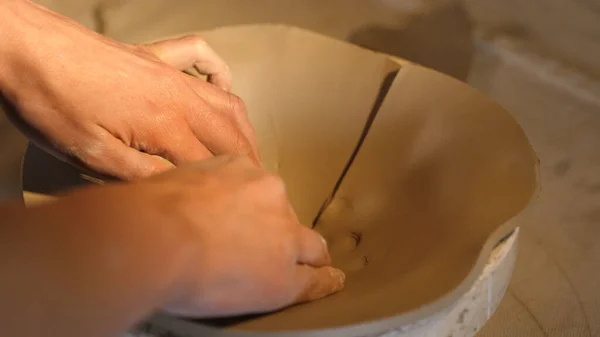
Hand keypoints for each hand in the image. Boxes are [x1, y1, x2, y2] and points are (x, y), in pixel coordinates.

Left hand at [0, 0, 259, 179]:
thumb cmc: (50, 102)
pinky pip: (202, 57)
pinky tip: (224, 83)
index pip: (211, 164)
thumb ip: (141, 176)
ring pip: (227, 101)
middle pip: (231, 134)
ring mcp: (171, 71)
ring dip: (243, 129)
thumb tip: (178, 192)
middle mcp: (180, 95)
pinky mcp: (156, 56)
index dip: (226, 190)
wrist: (25, 48)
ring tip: (250, 153)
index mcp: (165, 123)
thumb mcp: (90, 154)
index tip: (235, 210)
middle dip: (248, 164)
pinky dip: (220, 72)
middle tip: (253, 189)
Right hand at [30, 156, 343, 318]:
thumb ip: (193, 188)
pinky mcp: (286, 275)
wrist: (160, 236)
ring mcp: (283, 236)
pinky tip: (332, 282)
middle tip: (268, 246)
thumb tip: (184, 203)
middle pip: (285, 215)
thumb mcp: (173, 180)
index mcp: (240, 169)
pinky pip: (314, 279)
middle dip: (279, 229)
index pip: (260, 190)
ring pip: (307, 246)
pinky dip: (324, 281)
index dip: (259, 209)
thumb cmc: (151, 210)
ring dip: (303, 256)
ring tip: (309, 267)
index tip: (255, 218)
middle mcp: (269, 195)